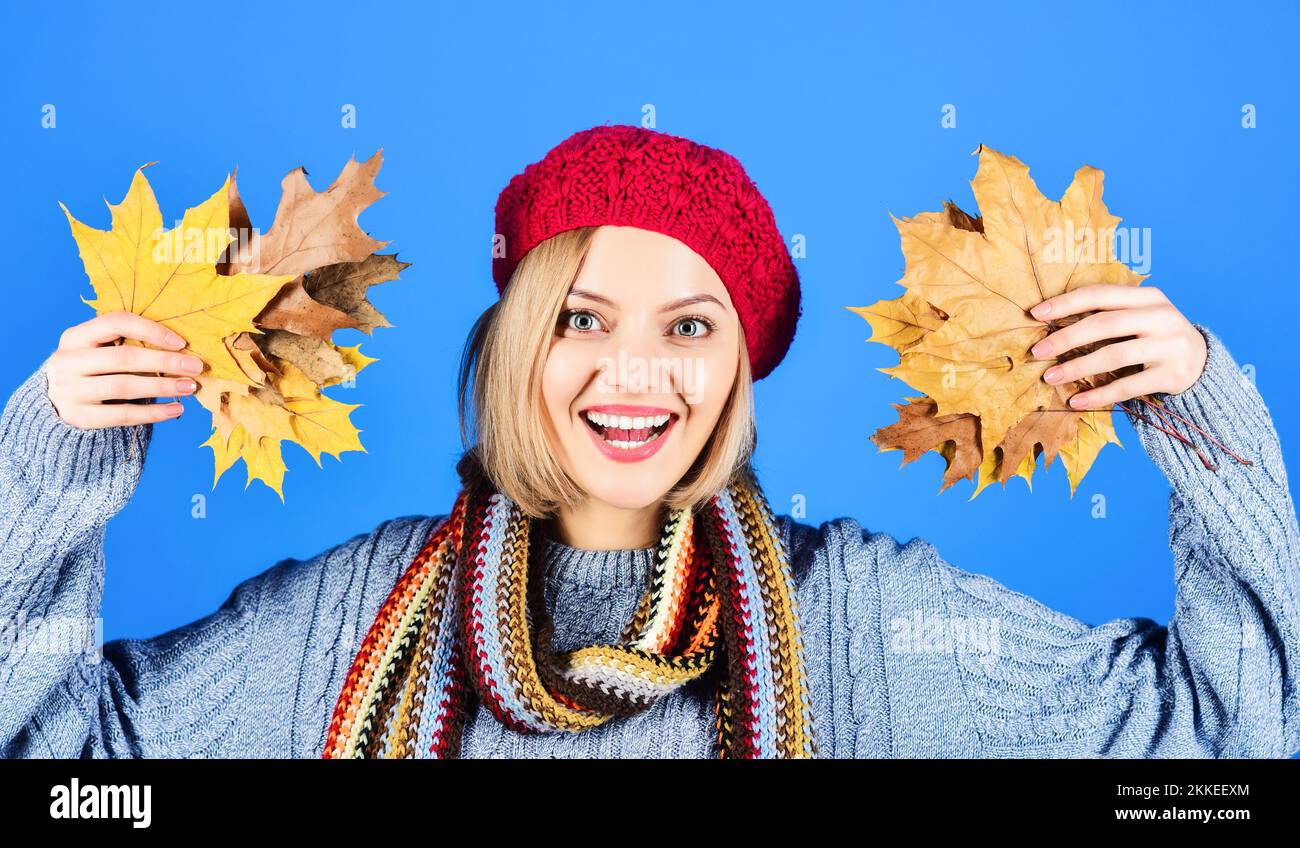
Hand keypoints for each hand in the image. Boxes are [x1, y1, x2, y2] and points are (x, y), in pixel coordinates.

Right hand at [46, 311, 202, 429]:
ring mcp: (69, 390)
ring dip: (163, 386)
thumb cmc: (89, 372)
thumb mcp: (96, 351)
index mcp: (74, 337)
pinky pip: (122, 414)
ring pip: (124, 386)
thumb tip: (181, 349)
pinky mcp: (78, 416)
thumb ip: (125, 345)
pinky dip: (153, 412)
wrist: (51, 405)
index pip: (116, 322)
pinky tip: (176, 409)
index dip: (151, 330)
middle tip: (196, 366)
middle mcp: (68, 361)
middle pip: (124, 357)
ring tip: (190, 387)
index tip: (181, 342)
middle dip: (165, 362)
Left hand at [1028, 284, 1207, 410]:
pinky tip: (1076, 401)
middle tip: (1037, 352)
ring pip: (1114, 355)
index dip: (1066, 303)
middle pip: (1104, 324)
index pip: (1100, 294)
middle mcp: (1161, 316)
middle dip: (1066, 338)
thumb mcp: (1140, 316)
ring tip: (1050, 377)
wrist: (1203, 363)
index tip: (1036, 314)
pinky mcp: (1172, 374)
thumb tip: (1051, 321)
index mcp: (1148, 297)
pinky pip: (1128, 386)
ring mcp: (1169, 345)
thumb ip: (1108, 314)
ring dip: (1078, 368)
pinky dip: (1099, 395)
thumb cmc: (1155, 337)